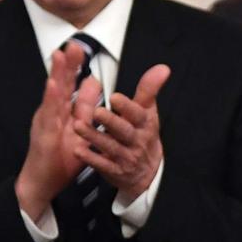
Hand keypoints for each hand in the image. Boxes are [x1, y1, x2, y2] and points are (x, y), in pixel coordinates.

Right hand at [16, 44, 96, 219]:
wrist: (42, 184)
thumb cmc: (59, 159)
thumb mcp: (79, 131)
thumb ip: (85, 108)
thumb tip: (93, 83)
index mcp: (62, 111)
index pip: (69, 85)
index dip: (74, 67)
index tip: (81, 48)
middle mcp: (52, 113)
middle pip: (60, 84)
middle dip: (66, 64)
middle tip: (73, 43)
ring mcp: (45, 122)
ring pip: (52, 95)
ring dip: (56, 74)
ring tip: (60, 55)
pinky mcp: (43, 134)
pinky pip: (48, 115)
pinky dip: (50, 99)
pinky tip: (53, 86)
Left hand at [74, 65, 169, 199]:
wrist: (147, 172)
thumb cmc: (143, 135)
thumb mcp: (148, 112)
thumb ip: (149, 90)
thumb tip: (163, 68)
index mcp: (146, 125)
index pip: (138, 115)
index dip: (127, 107)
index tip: (114, 97)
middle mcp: (137, 142)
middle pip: (125, 132)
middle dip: (111, 122)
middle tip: (97, 112)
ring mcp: (126, 158)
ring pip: (110, 147)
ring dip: (94, 137)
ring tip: (78, 126)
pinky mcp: (115, 171)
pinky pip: (102, 165)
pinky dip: (90, 158)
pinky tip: (78, 150)